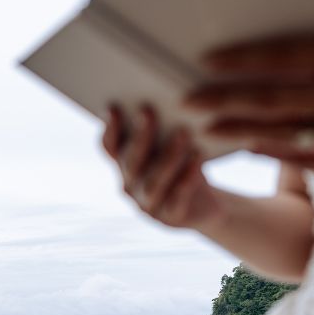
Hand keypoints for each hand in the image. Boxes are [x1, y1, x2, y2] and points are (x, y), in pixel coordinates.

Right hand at [102, 104, 221, 228]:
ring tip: (182, 133)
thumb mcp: (170, 147)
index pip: (109, 148)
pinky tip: (198, 156)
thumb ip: (162, 129)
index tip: (113, 107)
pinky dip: (187, 175)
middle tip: (147, 111)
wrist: (204, 207)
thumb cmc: (185, 166)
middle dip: (139, 136)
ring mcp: (148, 204)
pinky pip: (178, 195)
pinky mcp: (171, 217)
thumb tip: (168, 97)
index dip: (109, 130)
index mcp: (125, 166)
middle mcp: (130, 185)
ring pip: (153, 180)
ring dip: (167, 156)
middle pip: (131, 161)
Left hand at [184, 33, 313, 170]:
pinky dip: (272, 151)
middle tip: (188, 99)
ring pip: (282, 132)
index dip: (243, 58)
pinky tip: (247, 145)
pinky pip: (303, 158)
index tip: (207, 60)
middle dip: (224, 98)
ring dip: (239, 130)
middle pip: (273, 97)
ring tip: (206, 128)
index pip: (286, 54)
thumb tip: (276, 51)